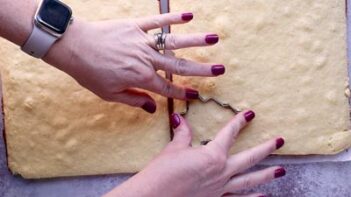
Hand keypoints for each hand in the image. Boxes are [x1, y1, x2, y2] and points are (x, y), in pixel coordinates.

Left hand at [44, 12, 224, 112]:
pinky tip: (188, 16)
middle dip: (201, 69)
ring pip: (173, 42)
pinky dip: (172, 18)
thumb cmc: (90, 73)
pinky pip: (156, 21)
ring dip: (194, 41)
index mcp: (140, 78)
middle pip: (178, 65)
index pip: (167, 87)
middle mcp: (146, 59)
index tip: (198, 94)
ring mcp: (142, 41)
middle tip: (219, 69)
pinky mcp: (135, 26)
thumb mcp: (110, 94)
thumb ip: (134, 100)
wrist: (73, 47)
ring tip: (213, 39)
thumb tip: (153, 108)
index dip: (183, 92)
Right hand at [105, 111, 285, 196]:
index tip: (250, 114)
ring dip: (266, 175)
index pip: (229, 134)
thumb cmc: (163, 171)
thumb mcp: (174, 149)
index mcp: (212, 155)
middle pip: (249, 158)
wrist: (155, 195)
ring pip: (249, 181)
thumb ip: (183, 134)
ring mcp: (220, 188)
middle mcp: (221, 171)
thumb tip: (180, 119)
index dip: (240, 122)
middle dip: (266, 148)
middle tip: (280, 141)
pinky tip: (264, 196)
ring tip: (282, 171)